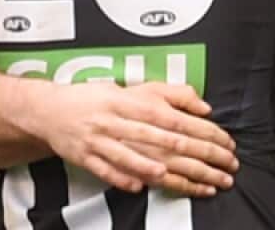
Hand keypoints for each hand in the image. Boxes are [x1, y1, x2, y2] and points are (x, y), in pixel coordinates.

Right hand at [29, 81, 237, 196]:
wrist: (49, 110)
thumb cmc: (95, 99)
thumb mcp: (132, 88)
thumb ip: (170, 94)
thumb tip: (202, 106)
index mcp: (128, 101)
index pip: (173, 118)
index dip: (202, 132)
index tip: (225, 144)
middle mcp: (115, 120)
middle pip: (161, 139)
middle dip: (197, 156)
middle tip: (222, 168)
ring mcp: (98, 140)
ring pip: (133, 156)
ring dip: (161, 169)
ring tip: (188, 181)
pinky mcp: (85, 157)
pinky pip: (106, 170)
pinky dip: (123, 177)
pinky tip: (141, 185)